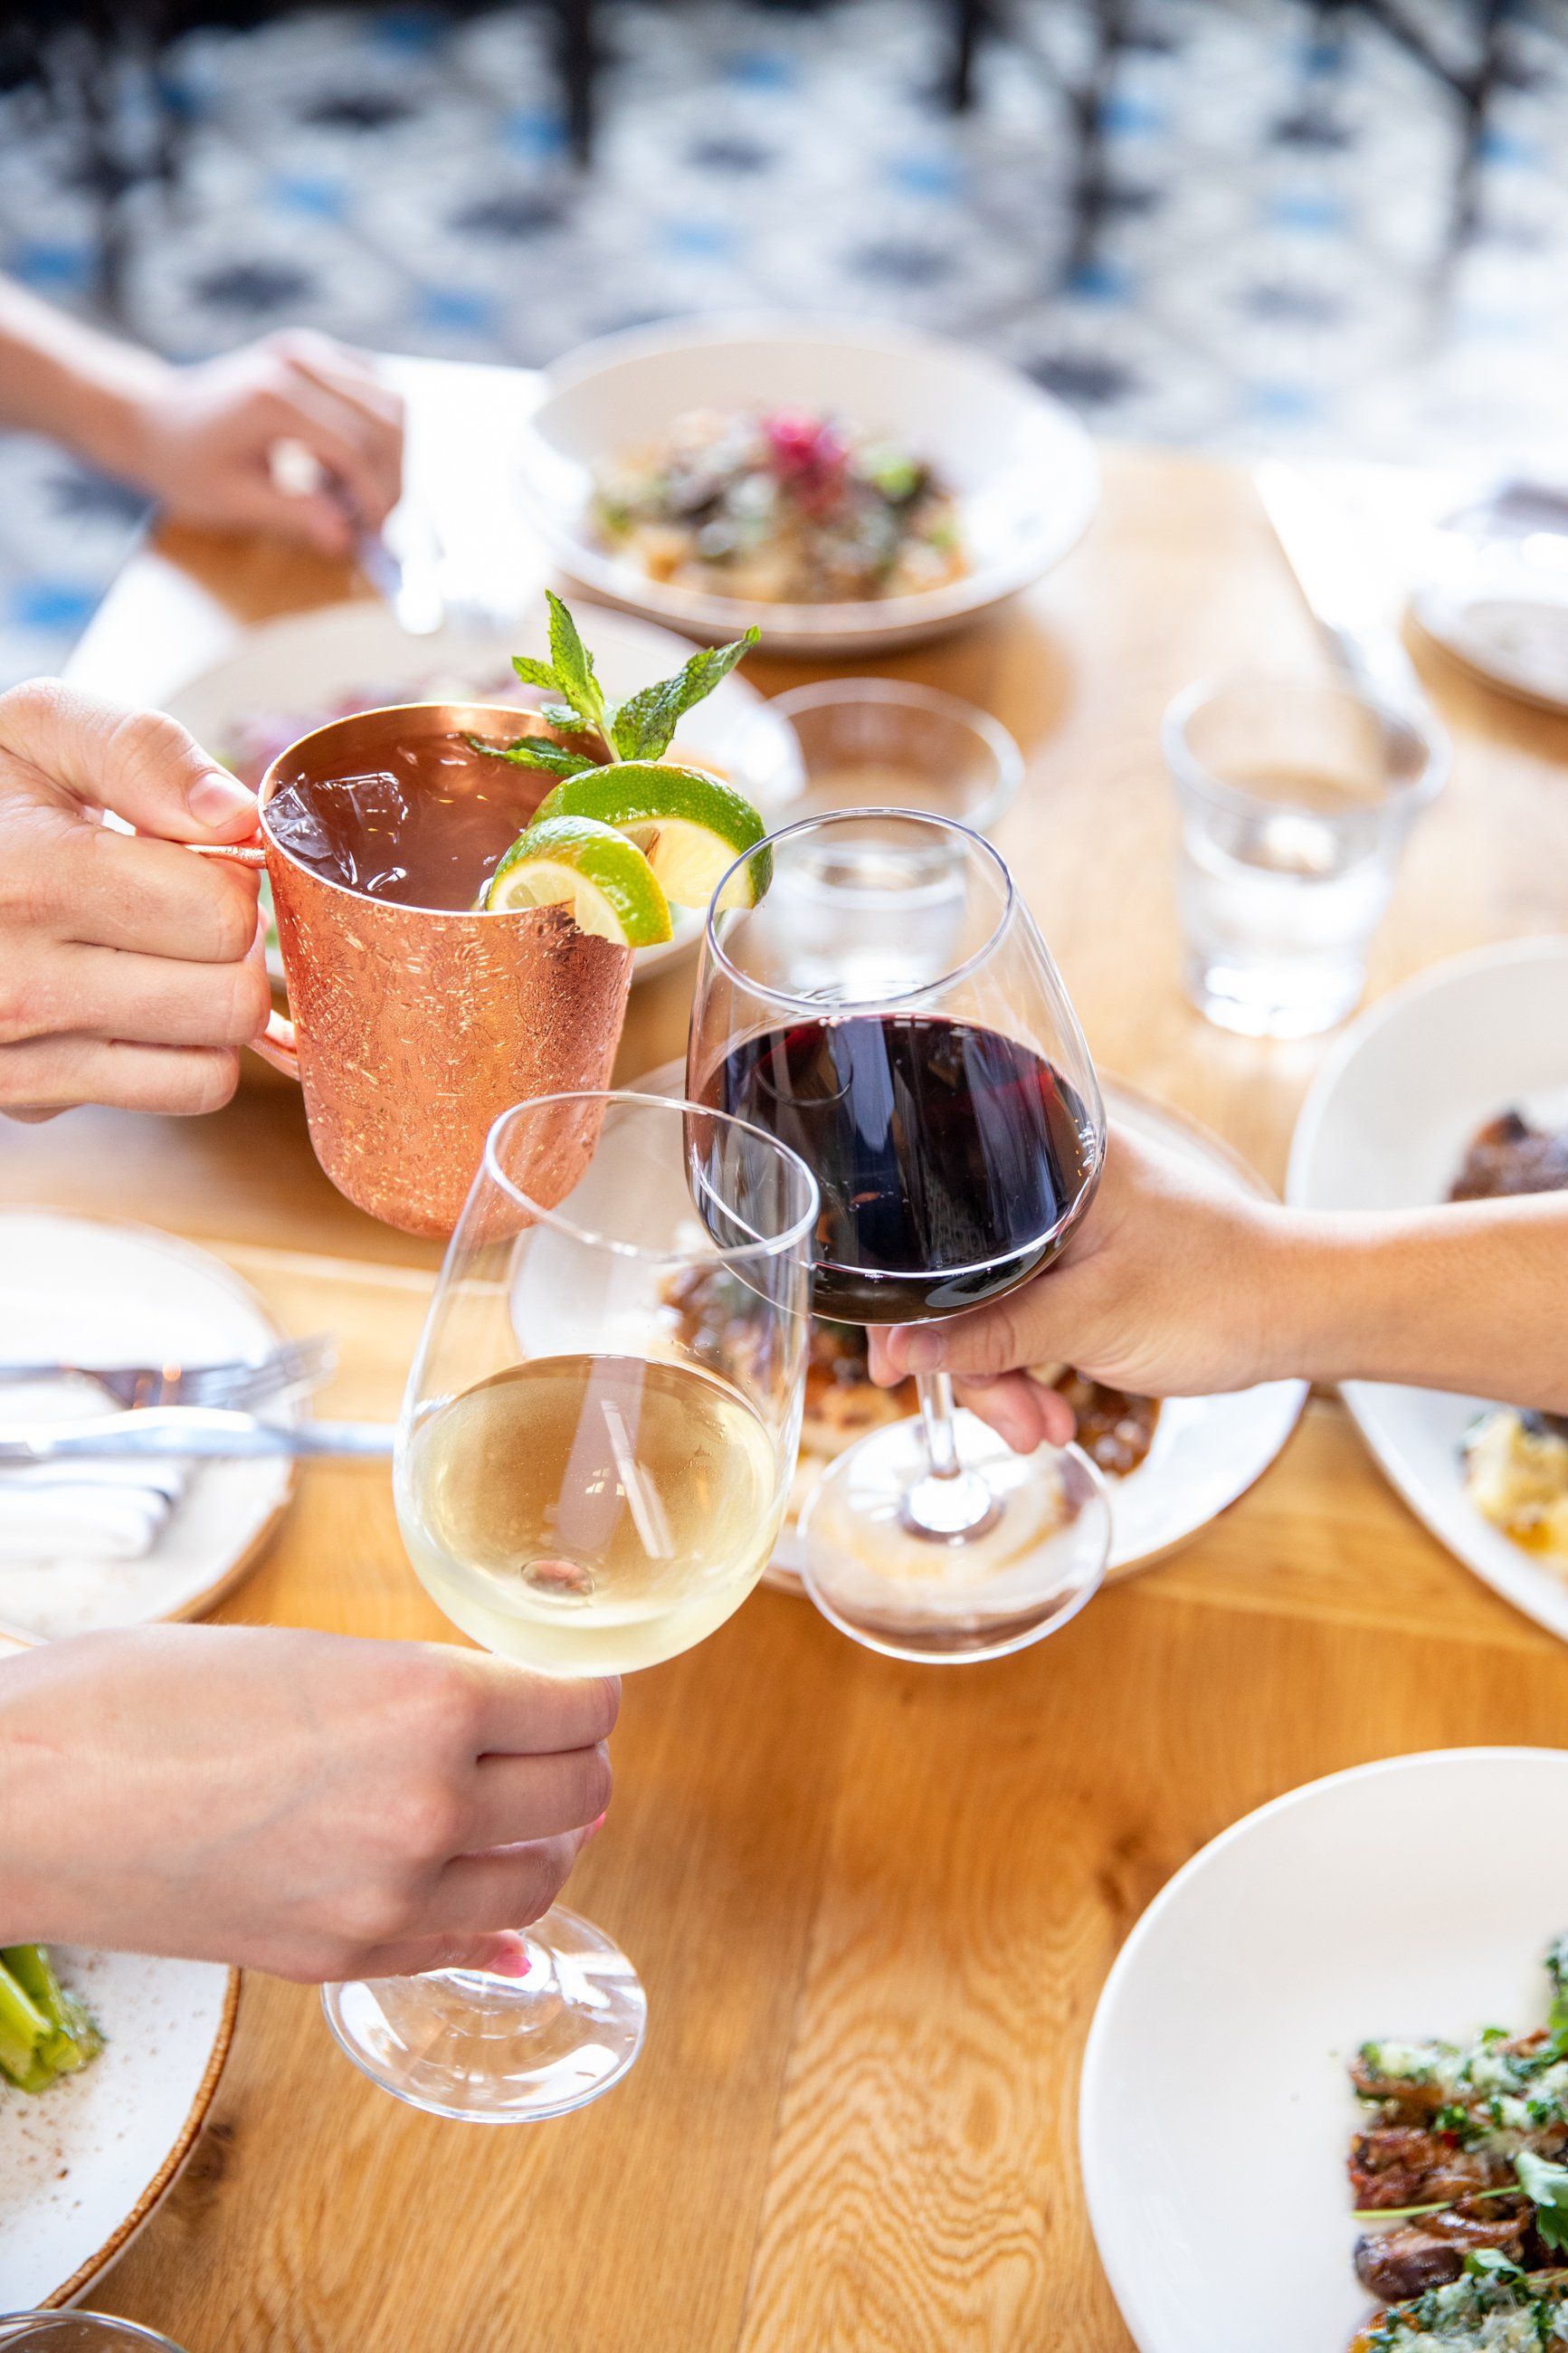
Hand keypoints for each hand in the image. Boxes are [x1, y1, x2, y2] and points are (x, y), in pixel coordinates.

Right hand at [0, 678, 268, 1120]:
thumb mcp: (40, 731)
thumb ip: (142, 752)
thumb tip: (236, 818)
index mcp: (28, 879)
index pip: (219, 913)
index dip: (225, 873)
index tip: (180, 852)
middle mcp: (16, 983)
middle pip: (231, 996)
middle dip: (228, 944)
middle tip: (174, 905)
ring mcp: (20, 1053)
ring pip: (217, 1058)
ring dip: (213, 1001)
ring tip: (153, 948)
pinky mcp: (28, 1097)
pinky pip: (183, 1091)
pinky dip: (184, 1052)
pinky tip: (138, 1000)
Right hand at [0, 1625, 617, 1981]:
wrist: (24, 1799)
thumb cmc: (143, 1697)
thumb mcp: (313, 1654)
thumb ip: (422, 1690)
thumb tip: (522, 1721)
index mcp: (430, 1703)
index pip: (585, 1706)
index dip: (585, 1691)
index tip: (571, 1686)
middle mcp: (430, 1807)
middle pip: (583, 1794)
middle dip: (574, 1762)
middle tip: (547, 1741)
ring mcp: (389, 1899)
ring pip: (540, 1881)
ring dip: (541, 1842)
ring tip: (509, 1809)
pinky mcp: (340, 1960)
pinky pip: (462, 1945)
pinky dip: (485, 1915)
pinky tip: (474, 1892)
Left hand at [116, 330, 402, 554]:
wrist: (152, 418)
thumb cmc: (184, 464)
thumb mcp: (232, 500)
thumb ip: (293, 516)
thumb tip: (345, 539)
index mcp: (274, 397)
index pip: (355, 448)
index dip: (375, 497)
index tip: (375, 536)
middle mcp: (297, 362)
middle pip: (385, 419)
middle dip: (391, 477)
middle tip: (376, 519)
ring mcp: (308, 350)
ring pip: (390, 399)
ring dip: (390, 453)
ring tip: (359, 492)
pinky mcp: (314, 352)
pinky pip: (375, 386)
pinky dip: (378, 429)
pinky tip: (351, 462)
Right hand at [868, 1125, 1286, 1452]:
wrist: (1306, 1313)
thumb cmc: (1218, 1293)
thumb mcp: (1091, 1320)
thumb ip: (993, 1336)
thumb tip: (903, 1352)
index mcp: (1049, 1157)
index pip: (934, 1215)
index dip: (903, 1295)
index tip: (894, 1365)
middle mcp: (1050, 1180)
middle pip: (958, 1274)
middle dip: (973, 1361)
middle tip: (1005, 1423)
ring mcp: (1067, 1226)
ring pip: (991, 1305)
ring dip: (1006, 1378)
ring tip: (1042, 1431)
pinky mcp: (1085, 1262)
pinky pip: (1027, 1314)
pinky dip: (1032, 1367)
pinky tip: (1053, 1413)